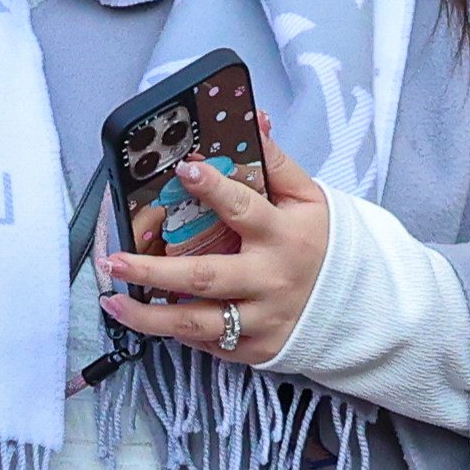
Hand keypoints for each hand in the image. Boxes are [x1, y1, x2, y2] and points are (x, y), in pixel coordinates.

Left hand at [101, 119, 329, 365]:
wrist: (358, 304)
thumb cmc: (323, 244)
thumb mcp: (309, 198)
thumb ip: (275, 163)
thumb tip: (253, 119)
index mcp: (285, 236)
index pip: (244, 210)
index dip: (214, 188)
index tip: (184, 170)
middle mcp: (270, 280)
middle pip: (203, 277)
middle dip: (152, 270)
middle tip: (114, 259)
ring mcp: (262, 320)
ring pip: (196, 323)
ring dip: (147, 316)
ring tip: (112, 300)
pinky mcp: (255, 349)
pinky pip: (207, 343)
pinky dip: (174, 331)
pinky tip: (147, 317)